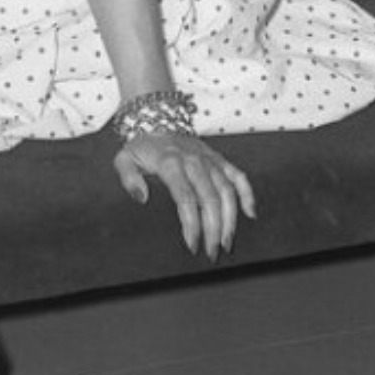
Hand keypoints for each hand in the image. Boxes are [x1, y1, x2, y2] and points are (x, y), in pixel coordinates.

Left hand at [114, 130, 256, 258]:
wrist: (157, 123)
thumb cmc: (142, 147)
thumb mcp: (124, 158)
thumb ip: (128, 177)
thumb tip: (141, 197)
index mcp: (170, 162)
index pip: (186, 198)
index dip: (191, 224)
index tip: (192, 244)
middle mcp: (194, 161)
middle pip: (210, 199)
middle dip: (213, 229)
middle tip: (211, 252)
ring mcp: (210, 160)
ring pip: (228, 191)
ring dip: (230, 219)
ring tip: (227, 242)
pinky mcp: (219, 159)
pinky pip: (239, 176)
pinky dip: (248, 194)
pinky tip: (250, 214)